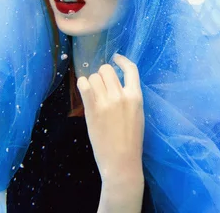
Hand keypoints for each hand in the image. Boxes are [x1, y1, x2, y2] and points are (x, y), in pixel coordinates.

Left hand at [77, 54, 144, 181]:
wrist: (122, 161)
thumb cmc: (131, 141)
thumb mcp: (137, 114)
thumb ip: (129, 97)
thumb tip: (116, 84)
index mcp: (136, 96)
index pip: (131, 69)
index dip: (122, 60)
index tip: (116, 58)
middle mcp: (121, 95)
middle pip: (107, 70)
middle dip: (103, 75)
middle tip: (101, 86)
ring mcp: (106, 102)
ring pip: (94, 76)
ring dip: (92, 82)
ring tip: (93, 94)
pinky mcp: (92, 109)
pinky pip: (84, 85)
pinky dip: (82, 84)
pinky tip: (84, 90)